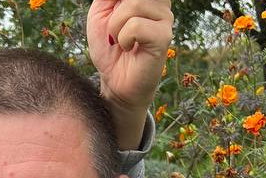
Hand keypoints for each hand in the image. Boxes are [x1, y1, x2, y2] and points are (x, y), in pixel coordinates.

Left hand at [87, 0, 172, 147]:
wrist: (114, 82)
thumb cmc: (108, 47)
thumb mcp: (100, 13)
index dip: (118, 2)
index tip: (113, 10)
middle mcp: (160, 3)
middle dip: (115, 11)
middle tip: (114, 29)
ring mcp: (165, 18)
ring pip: (135, 4)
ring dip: (116, 25)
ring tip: (119, 40)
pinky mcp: (163, 37)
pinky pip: (136, 26)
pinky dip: (124, 38)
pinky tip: (128, 48)